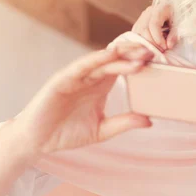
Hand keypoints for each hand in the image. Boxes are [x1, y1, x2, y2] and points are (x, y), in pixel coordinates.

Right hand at [13, 42, 155, 157]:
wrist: (37, 142)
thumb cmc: (67, 133)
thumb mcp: (102, 130)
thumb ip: (123, 123)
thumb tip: (149, 120)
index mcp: (101, 86)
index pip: (123, 68)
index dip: (139, 63)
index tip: (158, 62)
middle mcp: (90, 77)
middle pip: (116, 60)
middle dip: (134, 55)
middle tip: (153, 53)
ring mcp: (76, 77)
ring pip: (102, 60)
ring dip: (120, 56)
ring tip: (139, 55)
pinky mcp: (62, 79)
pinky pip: (81, 66)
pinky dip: (96, 59)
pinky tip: (109, 56)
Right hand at [131, 3, 176, 50]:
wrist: (173, 11)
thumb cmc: (178, 18)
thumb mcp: (180, 25)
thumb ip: (174, 35)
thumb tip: (168, 46)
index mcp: (160, 9)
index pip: (154, 25)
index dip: (158, 39)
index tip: (165, 47)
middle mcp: (149, 12)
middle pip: (144, 29)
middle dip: (152, 43)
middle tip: (161, 51)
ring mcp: (142, 17)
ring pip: (138, 32)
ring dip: (146, 44)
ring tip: (156, 50)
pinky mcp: (139, 23)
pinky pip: (136, 33)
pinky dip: (142, 42)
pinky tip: (150, 47)